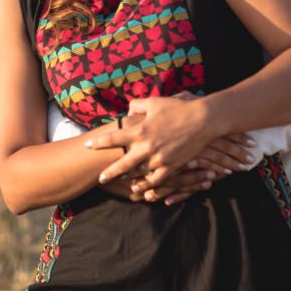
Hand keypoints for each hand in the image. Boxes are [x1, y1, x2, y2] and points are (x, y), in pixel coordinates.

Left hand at [85, 92, 220, 184]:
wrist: (203, 120)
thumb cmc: (178, 108)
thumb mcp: (155, 102)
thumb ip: (137, 106)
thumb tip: (127, 112)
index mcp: (139, 131)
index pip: (113, 138)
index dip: (98, 143)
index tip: (86, 147)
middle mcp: (146, 147)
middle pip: (122, 164)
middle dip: (109, 173)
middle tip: (100, 179)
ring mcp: (158, 159)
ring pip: (138, 174)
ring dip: (128, 179)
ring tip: (121, 181)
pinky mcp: (170, 166)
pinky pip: (156, 180)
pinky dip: (147, 185)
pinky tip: (142, 188)